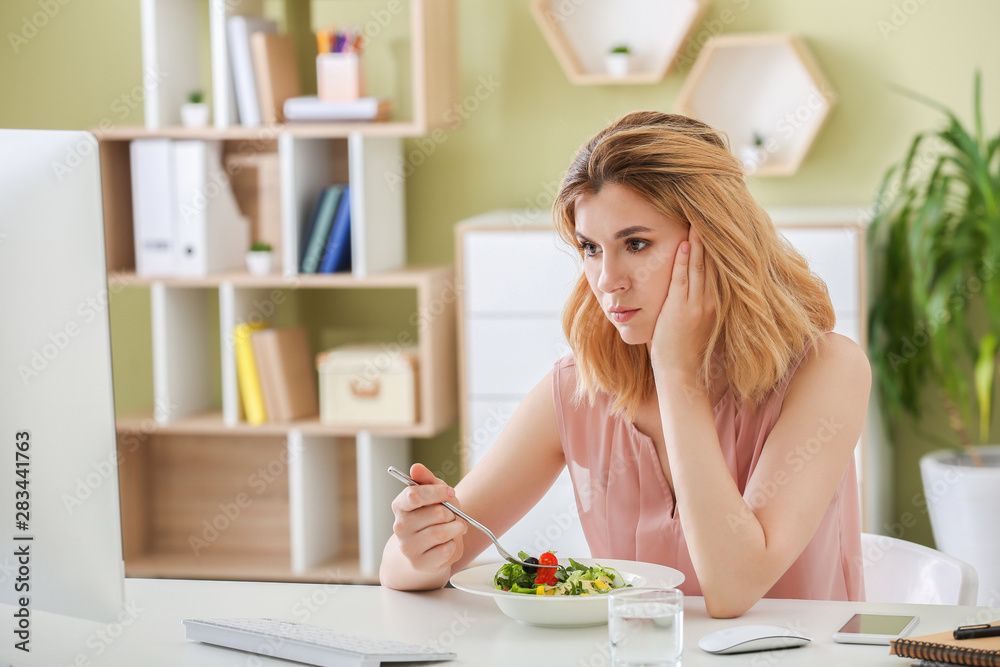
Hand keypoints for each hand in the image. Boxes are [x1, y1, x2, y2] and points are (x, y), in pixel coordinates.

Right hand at [390, 463, 467, 573]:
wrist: (433, 547)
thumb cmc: (434, 516)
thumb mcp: (433, 494)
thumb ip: (426, 480)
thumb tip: (415, 467)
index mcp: (400, 505)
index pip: (414, 494)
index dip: (437, 492)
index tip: (450, 493)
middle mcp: (399, 527)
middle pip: (436, 514)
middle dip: (452, 513)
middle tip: (452, 515)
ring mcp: (408, 547)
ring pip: (441, 533)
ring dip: (456, 528)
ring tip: (455, 528)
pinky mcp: (419, 563)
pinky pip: (445, 550)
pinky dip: (453, 545)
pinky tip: (448, 543)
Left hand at [650, 225, 715, 376]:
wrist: (681, 373)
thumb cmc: (684, 348)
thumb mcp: (697, 321)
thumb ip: (698, 301)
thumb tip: (693, 283)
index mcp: (716, 303)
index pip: (719, 267)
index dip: (719, 246)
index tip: (718, 224)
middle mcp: (711, 301)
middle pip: (713, 262)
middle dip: (712, 237)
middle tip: (711, 212)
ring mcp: (697, 305)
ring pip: (700, 266)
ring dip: (699, 242)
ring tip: (698, 219)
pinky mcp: (681, 309)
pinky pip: (682, 279)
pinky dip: (683, 260)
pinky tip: (684, 242)